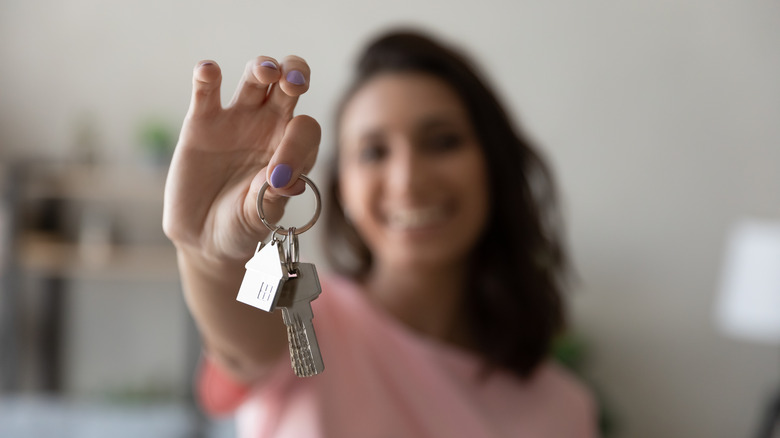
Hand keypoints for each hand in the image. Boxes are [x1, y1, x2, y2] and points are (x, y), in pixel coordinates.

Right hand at [163, 56, 320, 262]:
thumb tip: (284, 178)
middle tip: (294, 82)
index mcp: (293, 149)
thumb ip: (272, 197)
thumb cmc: (242, 226)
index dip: (298, 145)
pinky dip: (207, 76)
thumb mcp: (260, 217)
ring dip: (261, 68)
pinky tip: (208, 70)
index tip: (279, 176)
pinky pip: (206, 91)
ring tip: (266, 72)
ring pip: (254, 80)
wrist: (205, 238)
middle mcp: (269, 127)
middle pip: (288, 86)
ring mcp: (236, 120)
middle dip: (295, 75)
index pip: (305, 130)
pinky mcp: (201, 122)